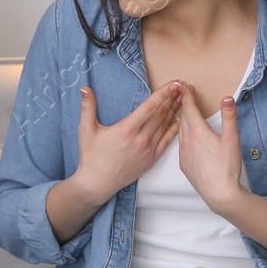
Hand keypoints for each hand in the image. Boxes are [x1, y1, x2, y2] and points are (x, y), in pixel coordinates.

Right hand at [71, 81, 181, 204]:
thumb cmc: (91, 157)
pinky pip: (166, 141)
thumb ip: (87, 107)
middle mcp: (140, 139)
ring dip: (174, 111)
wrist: (97, 184)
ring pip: (165, 126)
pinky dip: (173, 130)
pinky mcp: (151, 159)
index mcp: (126, 129)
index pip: (150, 106)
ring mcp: (148, 150)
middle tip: (181, 85)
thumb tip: (84, 88)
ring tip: (182, 98)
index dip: (164, 93)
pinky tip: (179, 120)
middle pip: (161, 114)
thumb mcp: (86, 130)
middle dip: (172, 98)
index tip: (174, 83)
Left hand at [175, 83, 245, 213]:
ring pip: (180, 131)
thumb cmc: (227, 167)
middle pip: (183, 118)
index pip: (189, 108)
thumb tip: (227, 98)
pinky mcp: (184, 164)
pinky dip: (183, 136)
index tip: (185, 85)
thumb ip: (229, 117)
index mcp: (198, 132)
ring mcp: (183, 153)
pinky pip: (181, 145)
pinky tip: (188, 138)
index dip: (187, 95)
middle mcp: (187, 141)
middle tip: (186, 94)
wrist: (219, 193)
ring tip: (186, 113)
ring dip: (182, 120)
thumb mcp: (232, 139)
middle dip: (184, 104)